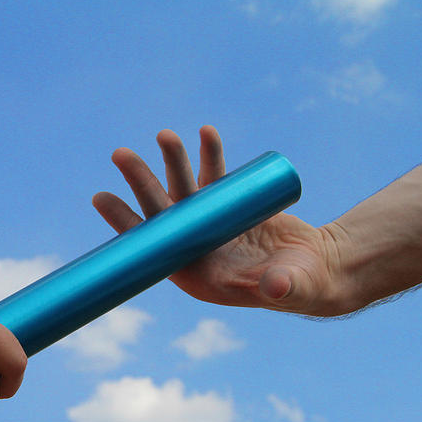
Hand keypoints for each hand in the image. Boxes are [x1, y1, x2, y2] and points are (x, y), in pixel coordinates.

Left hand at [92, 126, 350, 316]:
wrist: (320, 267)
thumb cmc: (303, 285)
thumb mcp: (295, 288)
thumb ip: (285, 288)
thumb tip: (275, 285)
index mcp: (197, 275)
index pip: (153, 248)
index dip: (127, 223)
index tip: (101, 198)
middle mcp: (197, 248)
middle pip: (162, 212)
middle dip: (142, 182)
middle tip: (121, 154)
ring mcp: (211, 225)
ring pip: (185, 189)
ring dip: (173, 161)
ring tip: (165, 135)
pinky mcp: (230, 205)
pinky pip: (215, 176)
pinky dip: (210, 155)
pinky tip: (206, 133)